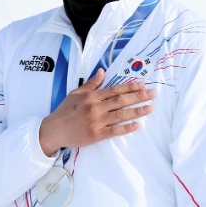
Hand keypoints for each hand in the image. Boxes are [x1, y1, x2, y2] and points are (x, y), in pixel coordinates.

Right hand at [38, 68, 155, 155]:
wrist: (53, 130)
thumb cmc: (64, 111)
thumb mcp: (76, 93)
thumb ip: (92, 84)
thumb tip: (102, 71)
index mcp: (91, 96)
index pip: (115, 90)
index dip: (130, 87)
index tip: (142, 85)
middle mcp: (95, 108)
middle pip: (121, 100)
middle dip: (138, 97)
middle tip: (152, 94)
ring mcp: (96, 122)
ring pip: (120, 115)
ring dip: (136, 111)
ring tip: (149, 108)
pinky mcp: (96, 135)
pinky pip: (114, 131)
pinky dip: (126, 128)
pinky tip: (137, 125)